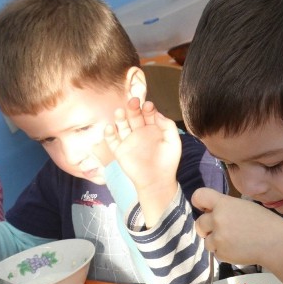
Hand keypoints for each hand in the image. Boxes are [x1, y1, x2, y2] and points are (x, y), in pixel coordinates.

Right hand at [104, 98, 180, 224]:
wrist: (157, 182)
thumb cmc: (167, 163)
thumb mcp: (173, 142)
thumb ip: (168, 126)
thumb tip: (157, 114)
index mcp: (153, 129)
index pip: (148, 114)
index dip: (148, 108)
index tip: (148, 106)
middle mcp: (140, 132)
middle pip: (134, 116)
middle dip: (133, 108)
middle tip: (133, 102)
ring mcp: (129, 141)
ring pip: (122, 125)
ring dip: (120, 117)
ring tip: (120, 112)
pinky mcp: (120, 151)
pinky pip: (112, 140)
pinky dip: (109, 133)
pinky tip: (110, 128)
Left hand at [192, 188, 282, 283]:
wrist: (275, 242)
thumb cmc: (264, 222)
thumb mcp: (243, 206)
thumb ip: (225, 208)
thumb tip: (211, 213)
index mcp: (223, 204)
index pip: (199, 196)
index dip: (198, 202)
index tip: (203, 208)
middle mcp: (217, 219)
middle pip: (199, 223)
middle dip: (207, 228)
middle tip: (220, 230)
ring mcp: (218, 238)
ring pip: (206, 241)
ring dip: (216, 242)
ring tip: (233, 241)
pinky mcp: (221, 253)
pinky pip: (216, 253)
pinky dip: (224, 252)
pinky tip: (238, 249)